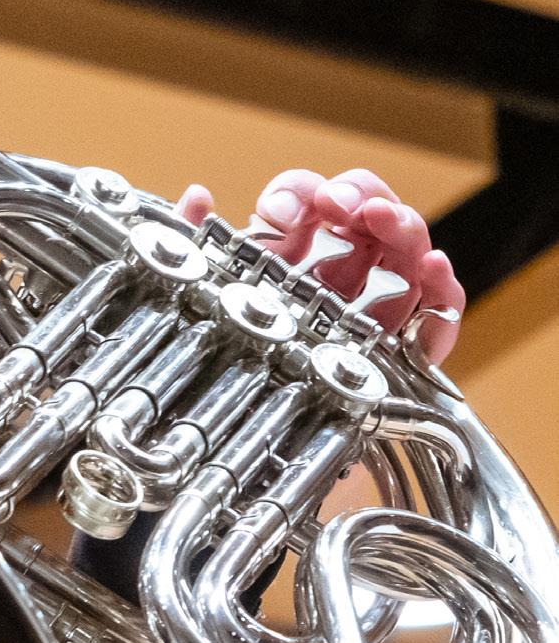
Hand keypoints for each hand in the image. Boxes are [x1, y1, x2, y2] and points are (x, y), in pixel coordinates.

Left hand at [177, 168, 464, 363]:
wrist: (257, 449)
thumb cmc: (238, 372)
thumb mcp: (211, 304)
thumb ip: (198, 249)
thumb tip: (198, 196)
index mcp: (298, 258)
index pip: (312, 200)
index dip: (300, 193)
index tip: (279, 212)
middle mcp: (344, 274)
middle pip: (369, 212)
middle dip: (356, 194)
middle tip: (335, 205)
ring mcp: (379, 306)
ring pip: (408, 249)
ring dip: (399, 223)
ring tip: (377, 217)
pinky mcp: (406, 350)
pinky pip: (439, 315)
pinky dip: (444, 288)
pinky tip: (434, 267)